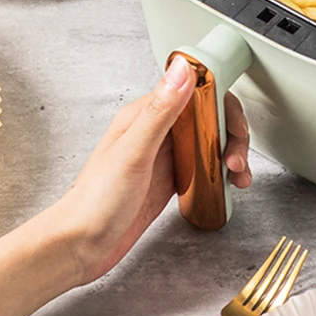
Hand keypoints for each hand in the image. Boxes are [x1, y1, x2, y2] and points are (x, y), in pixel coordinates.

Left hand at [52, 56, 251, 284]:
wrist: (79, 246)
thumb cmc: (94, 202)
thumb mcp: (133, 152)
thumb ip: (160, 110)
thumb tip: (182, 69)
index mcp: (145, 116)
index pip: (196, 93)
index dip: (223, 107)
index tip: (235, 126)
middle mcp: (156, 132)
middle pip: (209, 118)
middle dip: (232, 136)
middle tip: (235, 160)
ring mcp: (163, 157)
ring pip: (209, 143)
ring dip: (230, 155)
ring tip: (236, 176)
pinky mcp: (168, 180)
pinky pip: (203, 167)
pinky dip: (220, 173)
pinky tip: (224, 185)